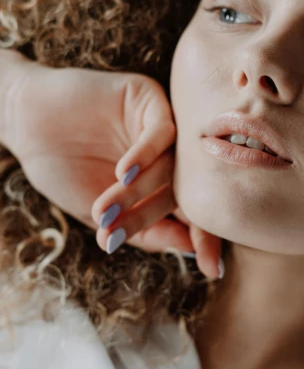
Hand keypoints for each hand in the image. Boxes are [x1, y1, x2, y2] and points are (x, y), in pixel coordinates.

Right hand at [4, 54, 222, 278]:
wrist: (25, 123)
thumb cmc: (62, 170)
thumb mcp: (103, 215)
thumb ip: (146, 232)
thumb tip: (191, 250)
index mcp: (165, 184)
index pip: (196, 212)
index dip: (205, 240)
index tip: (212, 269)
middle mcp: (172, 156)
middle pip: (186, 190)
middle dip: (153, 216)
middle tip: (123, 231)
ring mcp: (164, 128)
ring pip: (171, 165)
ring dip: (138, 191)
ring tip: (105, 208)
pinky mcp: (150, 99)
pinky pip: (162, 131)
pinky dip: (145, 155)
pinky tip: (122, 172)